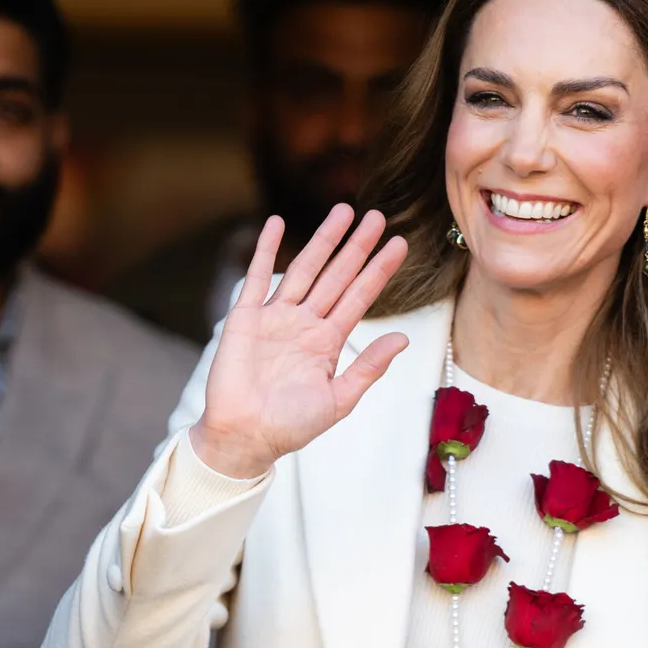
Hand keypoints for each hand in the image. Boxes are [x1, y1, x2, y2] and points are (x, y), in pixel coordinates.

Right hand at [193, 205, 409, 478]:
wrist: (245, 436)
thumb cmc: (290, 427)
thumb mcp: (338, 400)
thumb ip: (368, 368)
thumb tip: (402, 340)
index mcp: (327, 344)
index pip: (359, 298)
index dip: (378, 271)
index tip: (399, 244)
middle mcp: (305, 325)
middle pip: (336, 276)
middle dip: (356, 246)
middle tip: (377, 216)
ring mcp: (276, 318)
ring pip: (304, 269)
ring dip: (322, 240)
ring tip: (343, 211)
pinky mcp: (246, 318)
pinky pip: (257, 277)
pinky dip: (266, 250)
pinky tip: (277, 223)